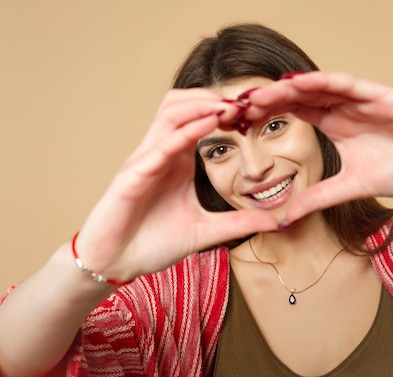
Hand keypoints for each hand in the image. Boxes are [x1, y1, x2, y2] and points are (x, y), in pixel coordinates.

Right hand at [75, 89, 278, 281]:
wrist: (117, 264)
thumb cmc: (153, 243)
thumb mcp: (205, 231)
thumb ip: (238, 224)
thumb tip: (275, 222)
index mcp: (177, 160)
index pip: (199, 119)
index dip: (227, 111)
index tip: (258, 113)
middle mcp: (161, 152)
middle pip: (182, 104)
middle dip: (214, 97)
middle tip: (247, 103)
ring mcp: (145, 160)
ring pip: (170, 113)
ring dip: (201, 104)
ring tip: (231, 106)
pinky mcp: (133, 175)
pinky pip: (161, 144)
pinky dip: (186, 130)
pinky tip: (210, 123)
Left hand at [245, 72, 392, 221]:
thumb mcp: (351, 187)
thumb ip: (319, 198)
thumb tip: (286, 218)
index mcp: (334, 124)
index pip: (294, 112)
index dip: (267, 115)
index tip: (238, 123)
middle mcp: (343, 107)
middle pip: (299, 97)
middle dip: (269, 100)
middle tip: (237, 106)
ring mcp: (361, 99)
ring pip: (318, 86)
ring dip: (288, 89)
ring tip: (260, 94)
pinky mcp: (381, 95)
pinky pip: (348, 84)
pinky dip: (323, 82)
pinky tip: (299, 83)